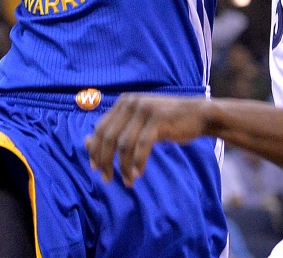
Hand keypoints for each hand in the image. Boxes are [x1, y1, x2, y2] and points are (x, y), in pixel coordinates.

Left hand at [85, 94, 210, 186]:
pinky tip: (138, 174)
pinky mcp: (158, 119)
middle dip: (105, 161)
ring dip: (123, 166)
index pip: (100, 128)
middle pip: (108, 137)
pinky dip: (138, 162)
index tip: (94, 168)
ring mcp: (145, 109)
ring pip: (124, 144)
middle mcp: (131, 102)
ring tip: (127, 181)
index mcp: (124, 102)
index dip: (94, 150)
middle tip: (107, 179)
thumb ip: (116, 130)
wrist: (198, 115)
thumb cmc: (167, 122)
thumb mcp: (139, 123)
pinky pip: (142, 146)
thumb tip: (84, 142)